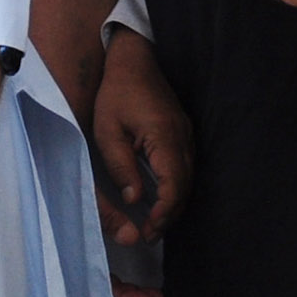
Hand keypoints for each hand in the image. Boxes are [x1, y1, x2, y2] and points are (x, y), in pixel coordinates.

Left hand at [87, 25, 191, 245]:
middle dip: (169, 214)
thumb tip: (134, 198)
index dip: (164, 210)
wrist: (134, 61)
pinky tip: (160, 199)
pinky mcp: (183, 134)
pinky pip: (185, 168)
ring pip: (188, 179)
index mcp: (164, 137)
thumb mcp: (108, 131)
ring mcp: (187, 135)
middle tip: (149, 235)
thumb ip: (121, 166)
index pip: (174, 184)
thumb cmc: (117, 94)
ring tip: (153, 224)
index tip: (149, 228)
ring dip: (173, 203)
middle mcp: (183, 138)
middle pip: (185, 187)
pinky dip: (175, 188)